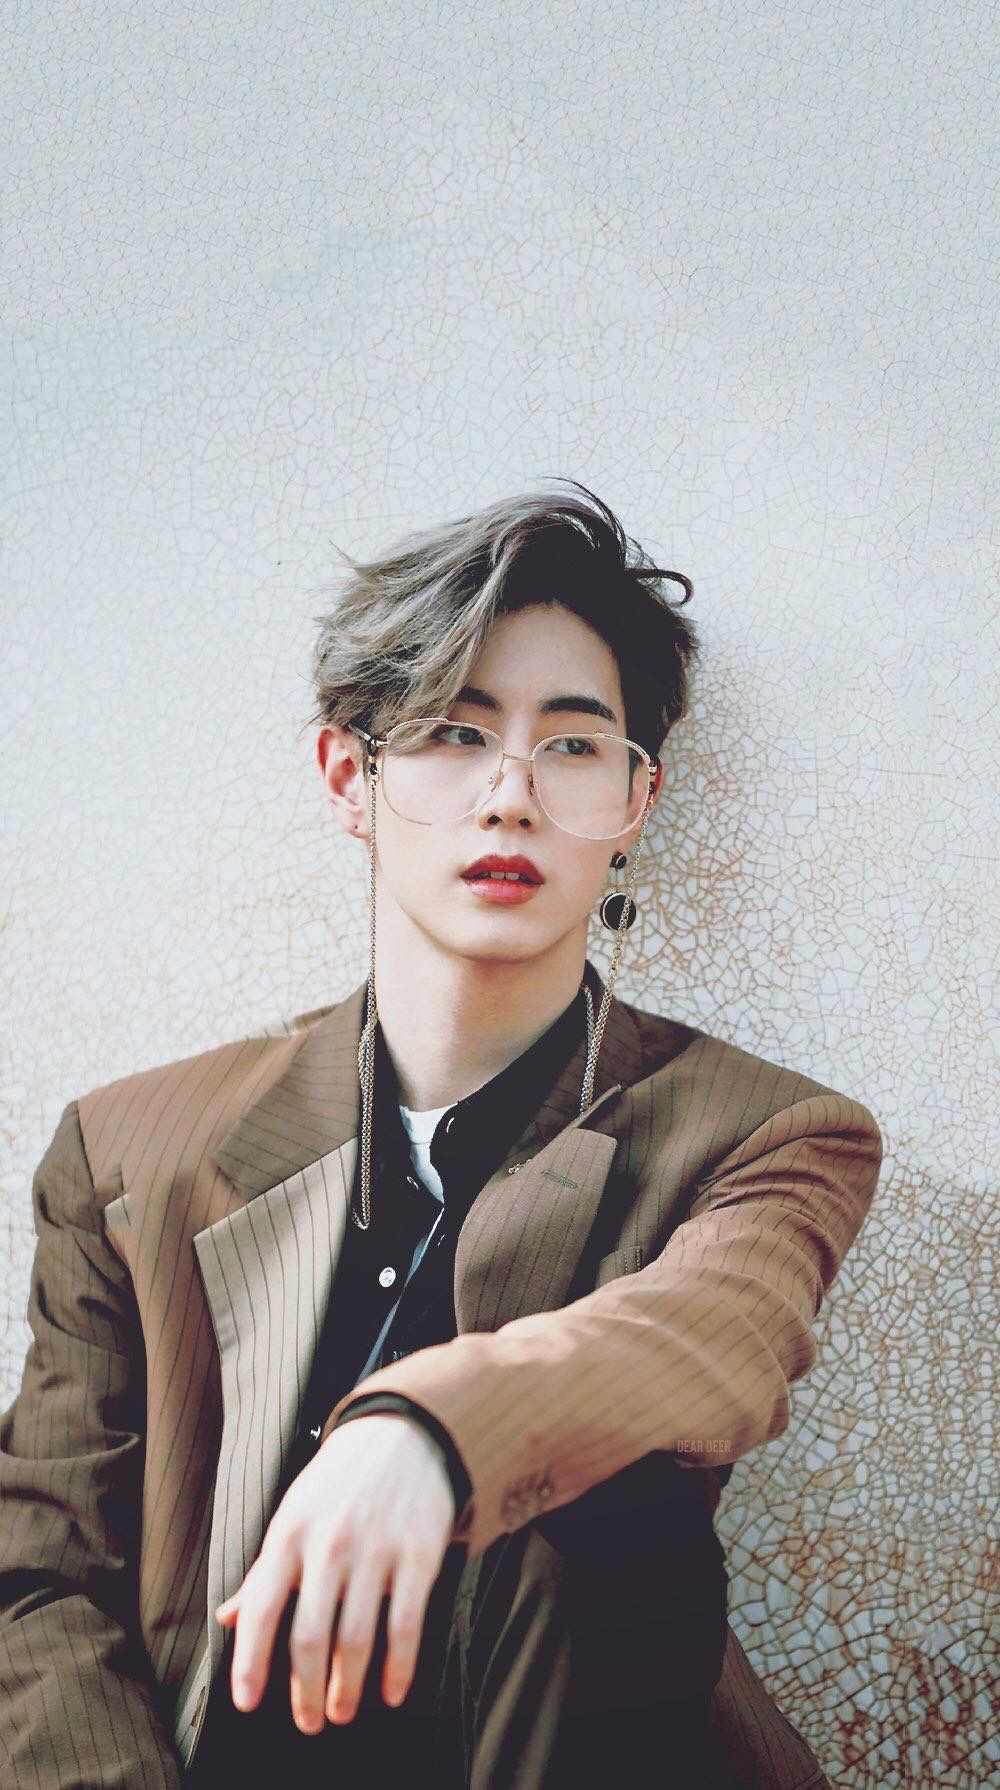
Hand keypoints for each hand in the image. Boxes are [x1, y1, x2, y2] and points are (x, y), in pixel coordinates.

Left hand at [214, 1413, 455, 1729]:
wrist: (405, 1431)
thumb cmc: (339, 1482)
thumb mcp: (293, 1514)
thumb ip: (264, 1571)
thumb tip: (228, 1620)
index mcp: (289, 1534)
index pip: (260, 1609)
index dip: (251, 1662)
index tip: (247, 1702)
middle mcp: (328, 1543)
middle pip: (309, 1637)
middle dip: (305, 1690)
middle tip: (309, 1722)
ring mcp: (375, 1548)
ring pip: (356, 1638)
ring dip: (348, 1687)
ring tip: (342, 1710)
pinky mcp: (418, 1552)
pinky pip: (406, 1623)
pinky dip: (399, 1667)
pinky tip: (392, 1692)